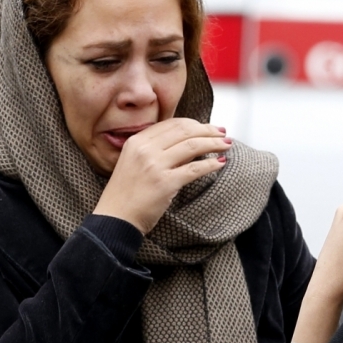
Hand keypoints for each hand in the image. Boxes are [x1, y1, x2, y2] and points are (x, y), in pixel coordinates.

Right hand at [93, 118, 231, 234]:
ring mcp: (155, 166)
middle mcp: (145, 149)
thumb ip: (154, 149)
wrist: (115, 219)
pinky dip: (211, 165)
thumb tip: (187, 142)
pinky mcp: (165, 183)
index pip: (173, 124)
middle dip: (208, 131)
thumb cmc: (126, 194)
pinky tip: (220, 164)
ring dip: (214, 144)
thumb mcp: (134, 162)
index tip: (208, 127)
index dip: (195, 123)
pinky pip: (195, 169)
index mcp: (137, 141)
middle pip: (185, 131)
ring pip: (193, 146)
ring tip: (226, 145)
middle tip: (222, 134)